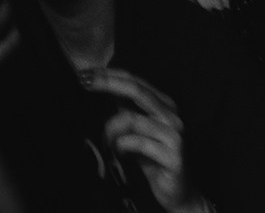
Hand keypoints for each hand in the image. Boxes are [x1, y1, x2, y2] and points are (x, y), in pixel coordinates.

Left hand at [83, 67, 205, 212]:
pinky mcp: (173, 153)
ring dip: (110, 131)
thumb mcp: (137, 134)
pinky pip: (138, 143)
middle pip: (137, 91)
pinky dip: (122, 147)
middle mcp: (172, 115)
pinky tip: (118, 154)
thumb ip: (126, 114)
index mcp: (164, 107)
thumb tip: (101, 96)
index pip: (137, 82)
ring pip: (132, 119)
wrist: (178, 191)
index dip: (112, 75)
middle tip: (85, 83)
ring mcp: (174, 133)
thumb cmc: (153, 161)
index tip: (87, 74)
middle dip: (108, 84)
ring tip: (106, 144)